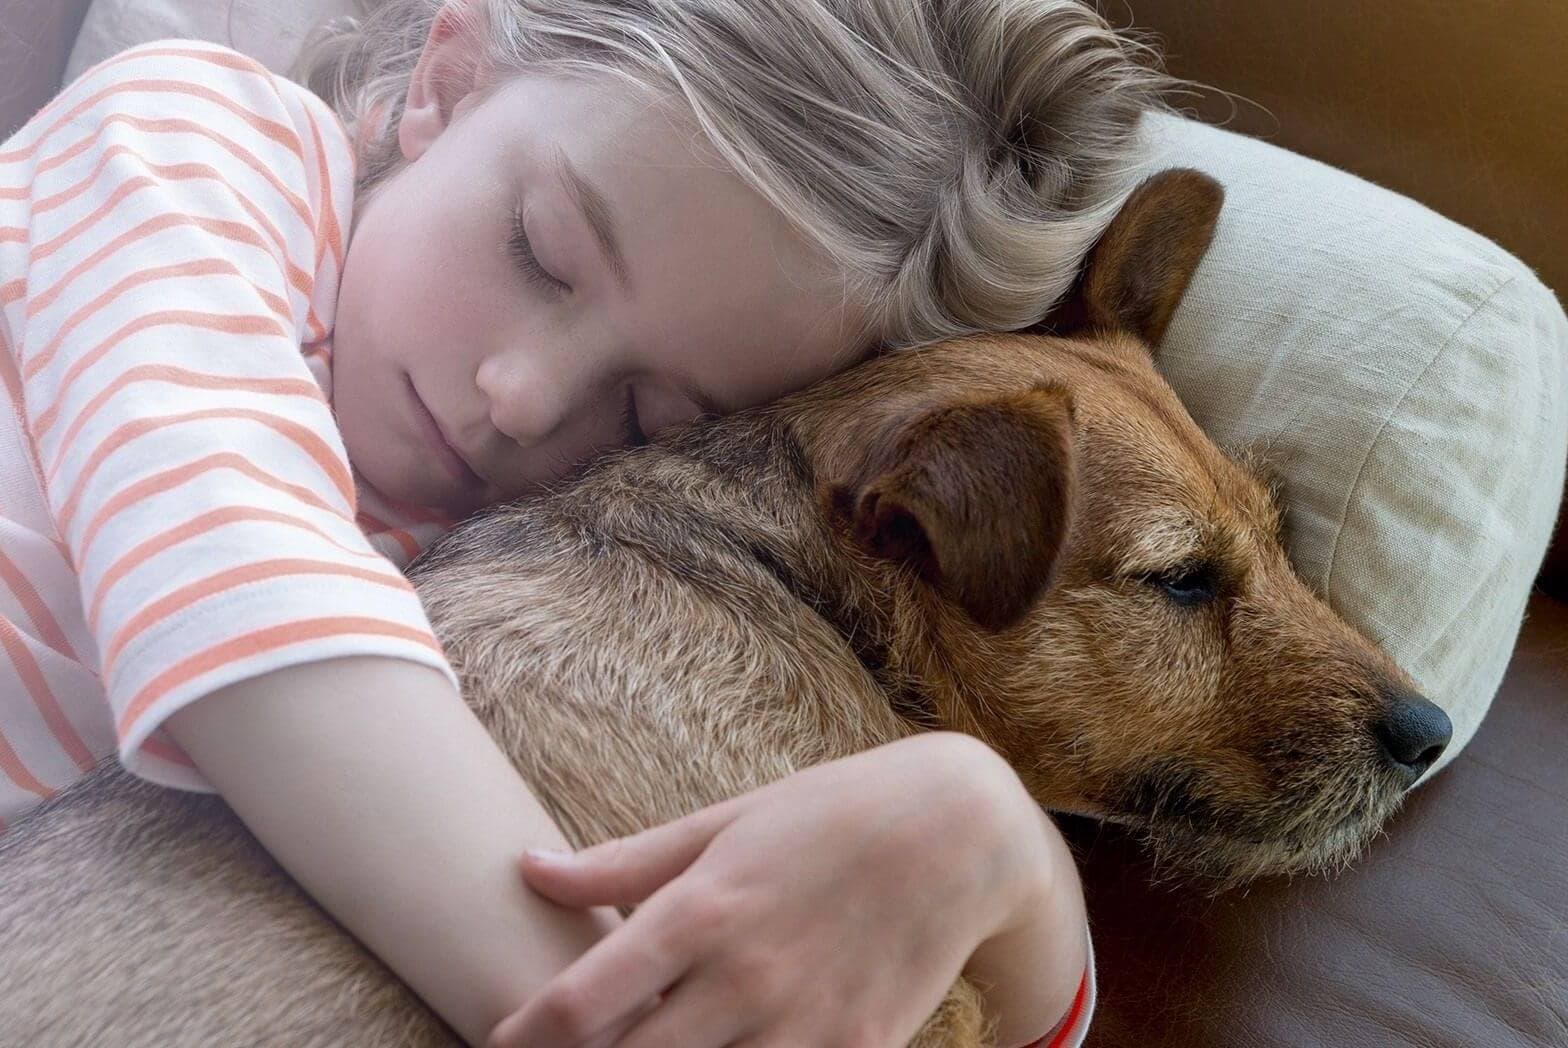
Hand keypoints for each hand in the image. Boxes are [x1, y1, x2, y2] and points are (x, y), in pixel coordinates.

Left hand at [485, 732, 1043, 1047]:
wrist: (962, 832)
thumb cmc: (831, 813)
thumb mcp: (726, 821)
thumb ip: (624, 862)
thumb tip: (529, 870)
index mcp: (702, 912)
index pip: (581, 1007)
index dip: (519, 1041)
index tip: (498, 1045)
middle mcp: (746, 979)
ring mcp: (806, 1027)